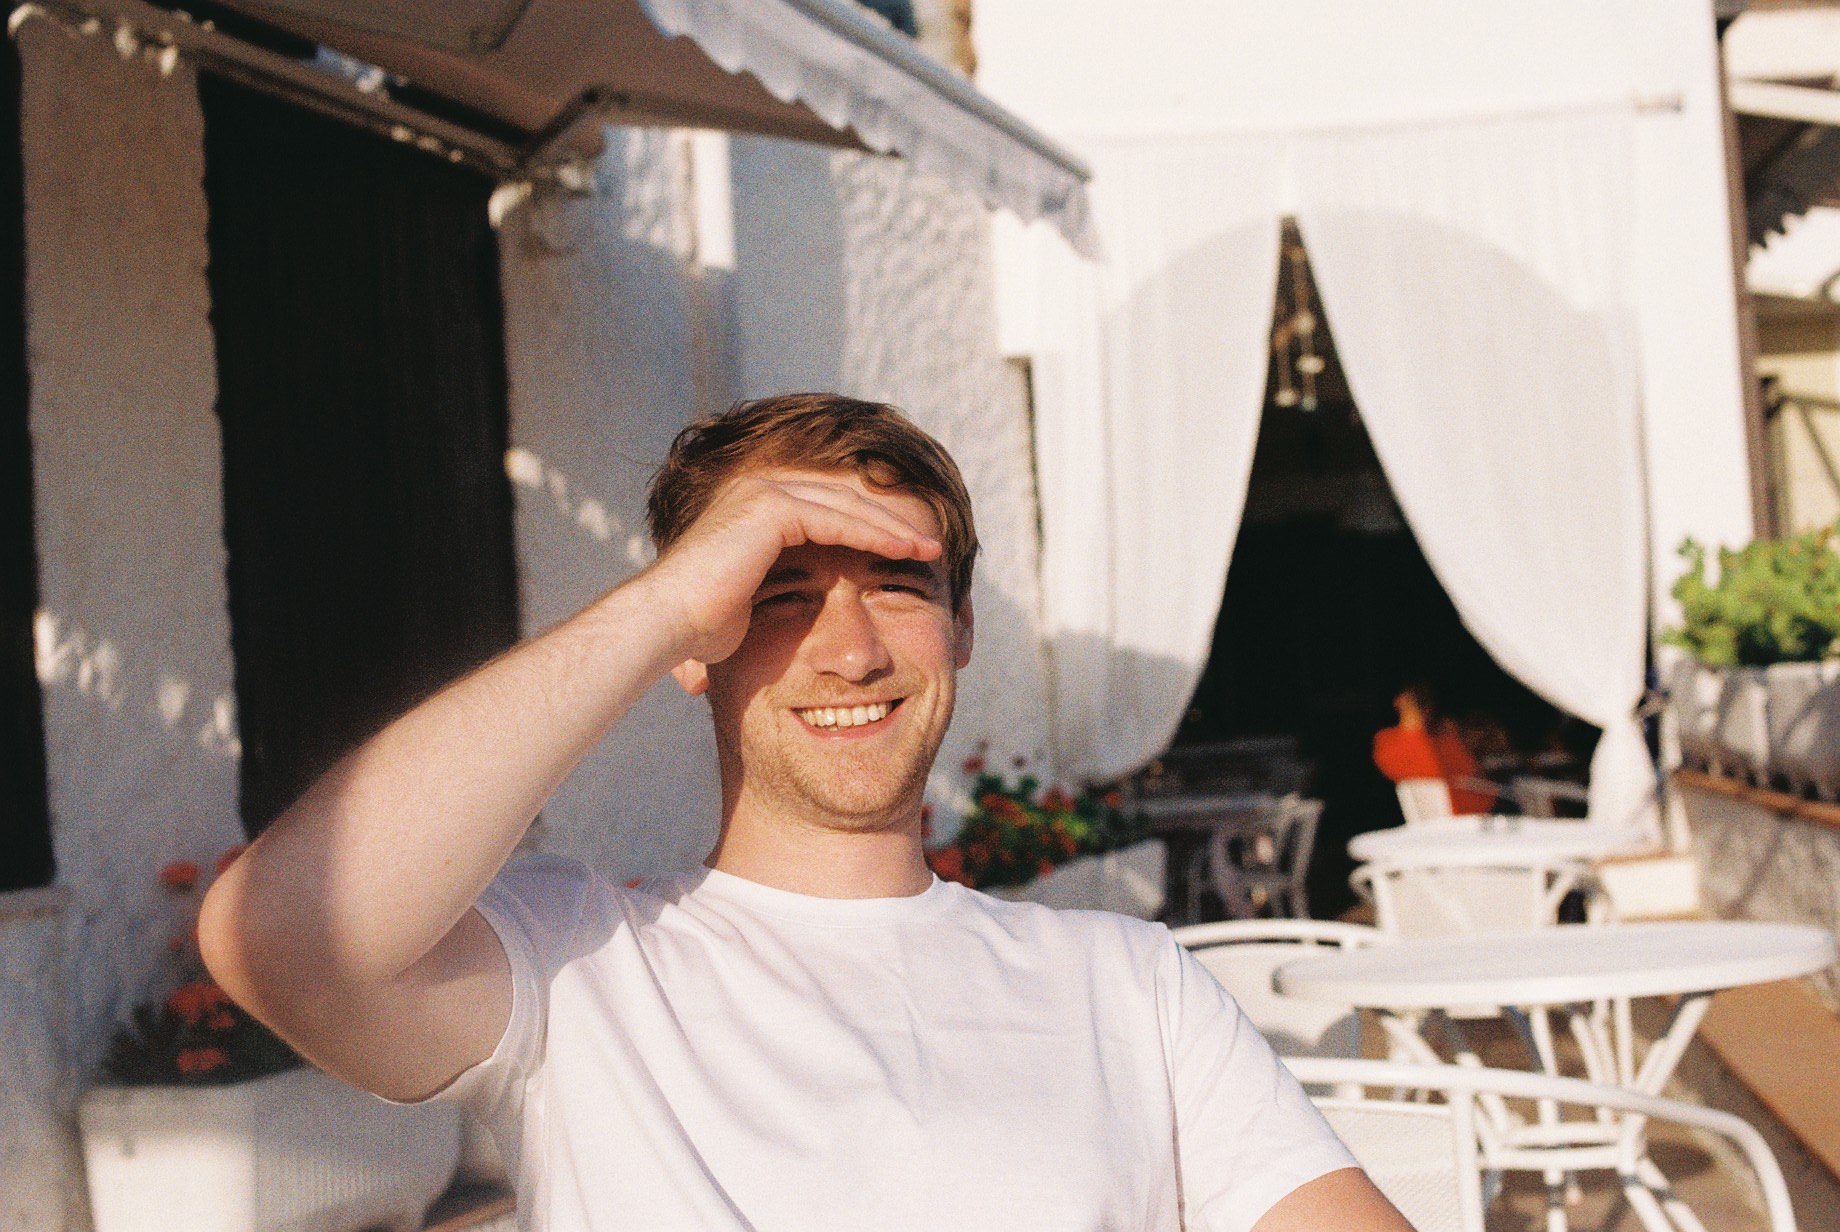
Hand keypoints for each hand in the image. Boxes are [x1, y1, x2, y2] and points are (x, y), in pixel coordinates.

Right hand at [640, 474, 941, 666]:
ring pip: (848, 506)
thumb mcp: (751, 605)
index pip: (829, 512)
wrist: (666, 625)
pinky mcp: (771, 507)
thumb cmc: (700, 630)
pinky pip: (838, 519)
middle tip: (932, 546)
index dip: (872, 532)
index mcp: (754, 509)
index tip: (908, 556)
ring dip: (893, 528)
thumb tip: (786, 618)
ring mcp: (763, 493)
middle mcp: (759, 491)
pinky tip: (905, 552)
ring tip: (930, 548)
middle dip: (891, 524)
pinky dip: (875, 534)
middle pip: (845, 502)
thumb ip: (777, 593)